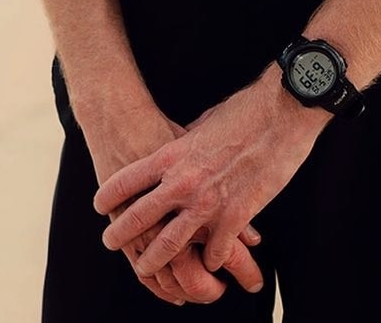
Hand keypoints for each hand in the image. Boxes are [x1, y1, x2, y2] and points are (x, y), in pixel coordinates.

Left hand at [94, 71, 325, 280]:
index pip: (128, 180)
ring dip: (155, 261)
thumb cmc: (245, 111)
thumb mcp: (204, 123)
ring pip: (170, 245)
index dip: (109, 195)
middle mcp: (184, 181)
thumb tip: (179, 148)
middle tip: (110, 242)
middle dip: (120, 234)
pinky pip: (214, 252)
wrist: (282, 112)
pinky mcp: (236, 217)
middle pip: (139, 217)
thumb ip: (187, 143)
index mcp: (173, 154)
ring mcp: (208, 202)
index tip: (99, 206)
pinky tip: (210, 264)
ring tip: (145, 268)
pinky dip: (211, 260)